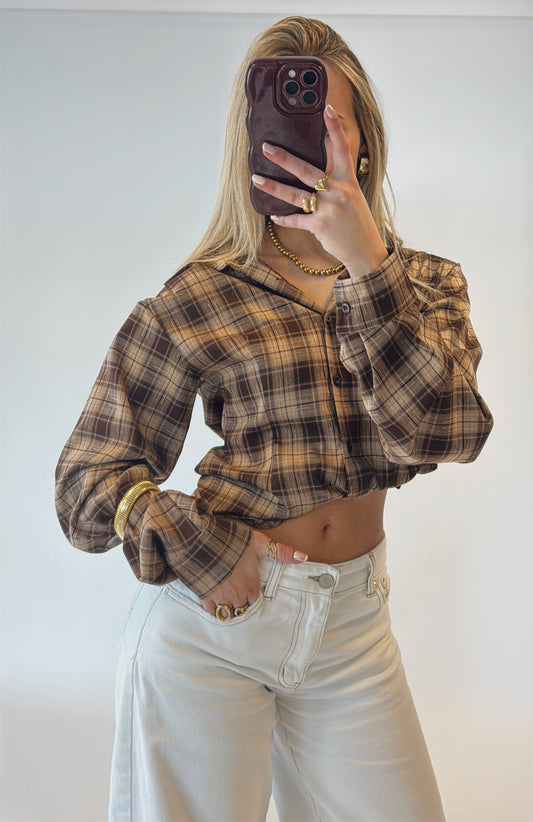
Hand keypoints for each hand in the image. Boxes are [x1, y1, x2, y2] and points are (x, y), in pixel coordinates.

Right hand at [201, 531, 306, 615]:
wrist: (202, 541)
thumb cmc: (232, 541)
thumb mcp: (259, 543)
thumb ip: (281, 552)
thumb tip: (304, 557)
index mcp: (250, 585)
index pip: (255, 601)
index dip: (253, 596)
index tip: (250, 590)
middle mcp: (237, 595)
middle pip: (242, 608)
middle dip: (241, 603)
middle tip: (238, 594)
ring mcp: (220, 597)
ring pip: (227, 611)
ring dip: (227, 606)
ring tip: (226, 597)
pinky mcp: (204, 595)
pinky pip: (210, 609)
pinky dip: (212, 606)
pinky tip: (212, 597)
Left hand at [252, 104, 387, 277]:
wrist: (365, 251)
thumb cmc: (356, 223)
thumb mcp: (353, 197)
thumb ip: (336, 182)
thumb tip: (316, 171)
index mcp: (348, 181)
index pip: (342, 149)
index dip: (335, 129)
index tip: (327, 109)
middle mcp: (339, 192)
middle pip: (307, 170)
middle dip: (285, 158)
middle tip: (266, 147)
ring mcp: (329, 209)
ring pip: (296, 195)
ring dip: (273, 187)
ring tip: (256, 179)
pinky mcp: (321, 226)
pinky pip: (297, 220)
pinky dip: (284, 218)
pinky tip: (273, 215)